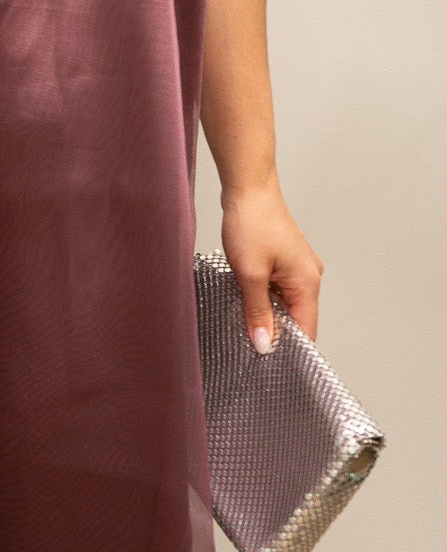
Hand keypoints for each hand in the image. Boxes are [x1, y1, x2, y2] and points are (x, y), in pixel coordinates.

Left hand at [221, 181, 322, 349]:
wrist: (248, 189)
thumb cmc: (252, 224)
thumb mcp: (250, 275)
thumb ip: (258, 313)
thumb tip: (266, 344)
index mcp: (307, 282)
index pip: (307, 330)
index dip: (288, 348)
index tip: (266, 362)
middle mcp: (309, 276)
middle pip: (296, 319)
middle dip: (274, 332)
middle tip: (247, 344)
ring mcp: (297, 268)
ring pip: (284, 305)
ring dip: (265, 314)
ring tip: (243, 320)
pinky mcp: (284, 262)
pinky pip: (277, 290)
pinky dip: (262, 298)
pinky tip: (244, 299)